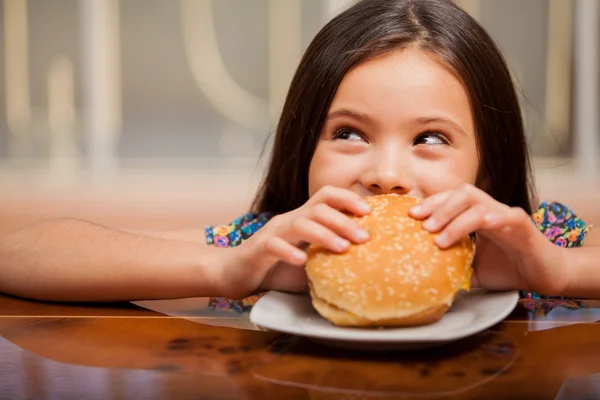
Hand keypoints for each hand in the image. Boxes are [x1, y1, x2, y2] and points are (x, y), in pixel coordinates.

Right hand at [219, 186, 371, 298]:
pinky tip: (302, 262)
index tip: (370, 212)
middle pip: (319, 209)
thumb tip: (364, 265)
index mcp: (303, 218)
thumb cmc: (276, 267)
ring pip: (300, 223)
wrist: (234, 273)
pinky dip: (289, 251)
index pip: (326, 196)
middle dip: (344, 221)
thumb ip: (329, 258)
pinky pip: (274, 245)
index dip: (348, 199)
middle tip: (365, 237)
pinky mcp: (258, 249)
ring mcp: (273, 232)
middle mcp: (289, 220)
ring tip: (343, 248)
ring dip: (324, 234)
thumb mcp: (309, 260)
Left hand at [409, 184, 568, 295]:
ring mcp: (506, 215)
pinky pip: (504, 216)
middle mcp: (490, 210)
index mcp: (477, 216)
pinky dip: (486, 220)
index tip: (410, 215)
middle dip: (438, 206)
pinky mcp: (523, 225)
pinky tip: (470, 232)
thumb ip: (453, 268)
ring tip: (438, 237)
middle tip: (420, 224)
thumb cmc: (509, 269)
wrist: (544, 277)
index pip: (450, 199)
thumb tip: (426, 276)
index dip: (430, 204)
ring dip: (454, 217)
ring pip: (477, 202)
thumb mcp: (473, 270)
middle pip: (461, 193)